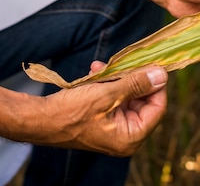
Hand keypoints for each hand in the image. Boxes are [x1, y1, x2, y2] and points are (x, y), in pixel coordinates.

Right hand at [0, 65, 167, 156]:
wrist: (39, 119)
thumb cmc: (70, 113)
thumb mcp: (106, 94)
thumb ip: (136, 84)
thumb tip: (161, 75)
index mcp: (130, 137)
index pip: (157, 108)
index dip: (156, 85)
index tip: (153, 63)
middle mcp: (125, 135)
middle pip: (143, 101)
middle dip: (132, 78)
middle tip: (126, 61)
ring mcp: (114, 127)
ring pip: (127, 95)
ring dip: (118, 78)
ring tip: (103, 67)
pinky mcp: (102, 118)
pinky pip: (114, 97)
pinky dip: (108, 83)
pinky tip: (96, 71)